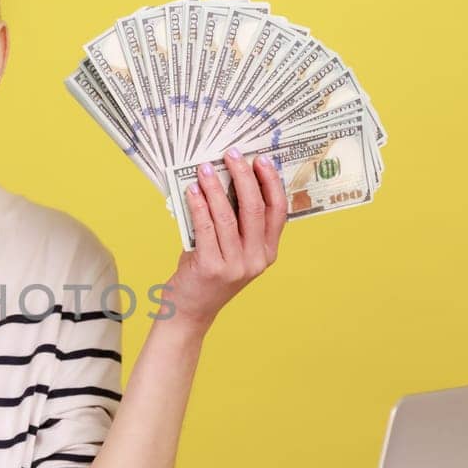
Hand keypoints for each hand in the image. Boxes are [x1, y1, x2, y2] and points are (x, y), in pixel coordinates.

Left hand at [166, 149, 287, 330]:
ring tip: (205, 168)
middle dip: (244, 176)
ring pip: (228, 215)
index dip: (271, 183)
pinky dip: (199, 205)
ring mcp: (235, 265)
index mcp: (267, 253)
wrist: (189, 312)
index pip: (278, 211)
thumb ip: (233, 223)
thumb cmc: (207, 275)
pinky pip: (206, 227)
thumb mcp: (229, 249)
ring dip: (216, 187)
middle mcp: (256, 259)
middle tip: (232, 155)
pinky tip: (193, 190)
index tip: (261, 160)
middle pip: (255, 208)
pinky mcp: (212, 267)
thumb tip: (223, 180)